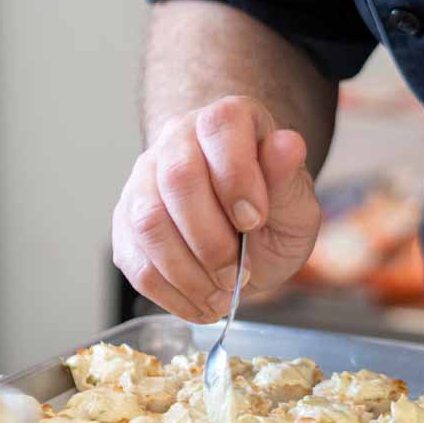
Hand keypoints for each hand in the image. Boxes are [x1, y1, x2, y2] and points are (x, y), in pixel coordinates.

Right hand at [113, 96, 321, 322]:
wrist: (247, 232)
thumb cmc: (273, 211)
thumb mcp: (297, 202)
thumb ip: (288, 178)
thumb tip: (288, 144)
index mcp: (229, 120)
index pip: (220, 127)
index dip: (236, 176)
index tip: (255, 220)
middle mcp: (180, 138)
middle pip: (178, 176)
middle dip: (210, 238)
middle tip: (238, 272)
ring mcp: (146, 177)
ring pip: (148, 219)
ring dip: (187, 271)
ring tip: (221, 293)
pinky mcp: (126, 220)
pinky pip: (134, 259)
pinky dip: (170, 292)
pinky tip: (200, 301)